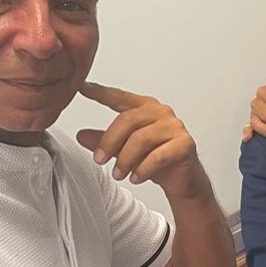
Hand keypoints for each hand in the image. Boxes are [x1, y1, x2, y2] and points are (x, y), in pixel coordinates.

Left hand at [77, 81, 204, 200]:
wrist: (184, 179)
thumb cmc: (157, 160)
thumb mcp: (125, 149)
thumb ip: (105, 140)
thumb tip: (81, 135)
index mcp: (145, 108)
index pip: (119, 97)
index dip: (101, 93)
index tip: (83, 87)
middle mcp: (161, 113)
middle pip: (128, 120)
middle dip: (110, 141)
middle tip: (99, 159)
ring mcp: (174, 128)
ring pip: (141, 139)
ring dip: (125, 159)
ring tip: (119, 174)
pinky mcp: (184, 145)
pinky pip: (158, 156)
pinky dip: (143, 169)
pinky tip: (136, 178)